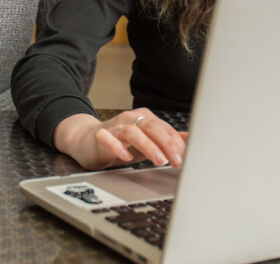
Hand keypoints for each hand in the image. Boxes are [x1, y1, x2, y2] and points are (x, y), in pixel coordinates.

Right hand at [52, 109, 186, 170]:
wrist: (88, 141)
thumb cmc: (121, 142)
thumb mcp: (148, 141)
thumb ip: (168, 139)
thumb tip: (191, 139)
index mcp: (145, 119)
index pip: (165, 129)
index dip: (176, 143)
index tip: (185, 158)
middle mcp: (131, 119)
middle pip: (152, 127)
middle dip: (167, 144)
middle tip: (176, 161)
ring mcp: (115, 126)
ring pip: (133, 131)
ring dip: (148, 145)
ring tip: (159, 160)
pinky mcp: (99, 136)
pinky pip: (108, 139)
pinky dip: (118, 147)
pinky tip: (126, 158)